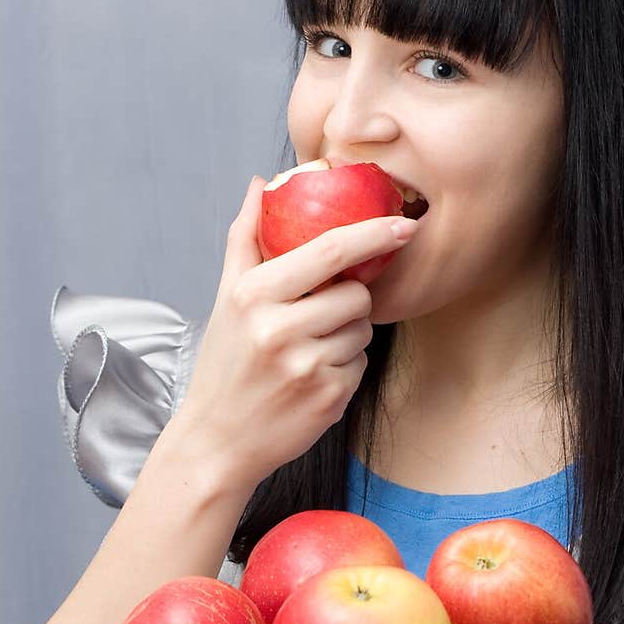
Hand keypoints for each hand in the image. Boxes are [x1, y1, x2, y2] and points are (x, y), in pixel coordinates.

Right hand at [173, 174, 419, 496]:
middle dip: (349, 300)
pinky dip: (345, 367)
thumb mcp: (227, 298)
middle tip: (316, 318)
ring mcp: (305, 366)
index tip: (404, 223)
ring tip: (308, 351)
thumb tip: (261, 182)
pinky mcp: (328, 398)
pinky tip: (312, 377)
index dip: (373, 234)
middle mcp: (278, 329)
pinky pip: (361, 364)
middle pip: (357, 294)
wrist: (218, 440)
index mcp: (253, 295)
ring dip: (347, 335)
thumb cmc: (226, 363)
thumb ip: (246, 237)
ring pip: (363, 330)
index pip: (328, 251)